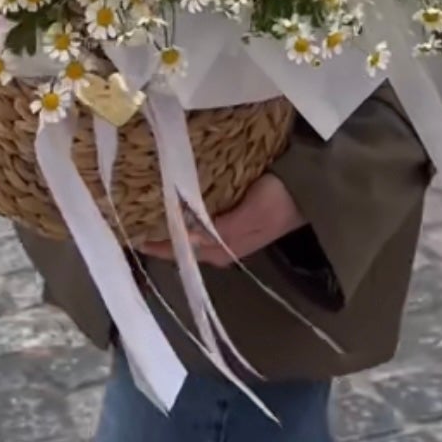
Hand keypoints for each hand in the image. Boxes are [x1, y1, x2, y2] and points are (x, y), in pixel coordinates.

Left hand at [139, 174, 303, 268]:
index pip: (179, 252)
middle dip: (158, 231)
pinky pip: (200, 215)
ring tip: (145, 202)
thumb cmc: (281, 202)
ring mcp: (227, 229)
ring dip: (169, 219)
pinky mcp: (233, 213)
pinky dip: (184, 207)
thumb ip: (218, 231)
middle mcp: (220, 244)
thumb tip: (183, 240)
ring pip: (189, 229)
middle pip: (181, 243)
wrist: (311, 189)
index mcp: (222, 250)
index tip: (130, 234)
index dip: (156, 245)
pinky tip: (175, 194)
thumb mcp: (251, 217)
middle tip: (131, 212)